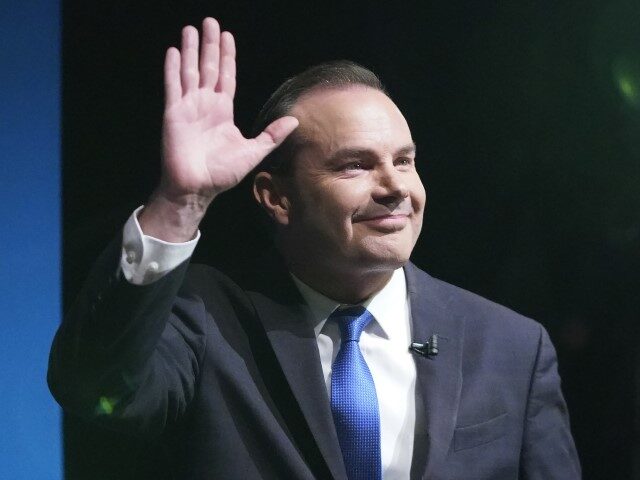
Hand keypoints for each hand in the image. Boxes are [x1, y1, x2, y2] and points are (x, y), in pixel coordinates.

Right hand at [140, 18, 297, 240]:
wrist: (197, 187)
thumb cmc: (222, 173)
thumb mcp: (253, 151)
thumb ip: (272, 135)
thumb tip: (294, 121)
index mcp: (222, 111)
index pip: (226, 77)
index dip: (227, 57)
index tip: (228, 37)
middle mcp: (205, 104)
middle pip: (208, 67)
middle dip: (210, 45)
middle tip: (210, 22)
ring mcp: (188, 107)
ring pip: (190, 71)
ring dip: (191, 50)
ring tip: (191, 28)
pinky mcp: (174, 113)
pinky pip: (173, 86)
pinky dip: (173, 68)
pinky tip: (174, 51)